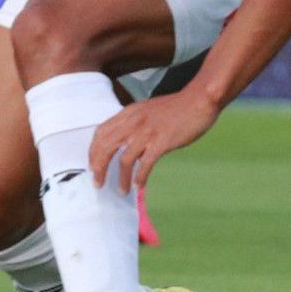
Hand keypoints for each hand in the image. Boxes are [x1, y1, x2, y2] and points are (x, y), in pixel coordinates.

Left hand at [87, 86, 218, 192]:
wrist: (198, 100)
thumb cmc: (175, 109)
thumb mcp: (147, 112)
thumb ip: (134, 126)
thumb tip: (128, 149)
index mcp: (128, 113)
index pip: (101, 132)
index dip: (93, 151)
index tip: (93, 166)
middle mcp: (133, 122)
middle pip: (106, 147)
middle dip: (99, 167)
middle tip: (97, 183)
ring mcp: (147, 132)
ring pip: (124, 159)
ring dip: (121, 178)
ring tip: (121, 191)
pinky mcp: (162, 141)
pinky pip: (146, 163)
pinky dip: (140, 177)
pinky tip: (140, 186)